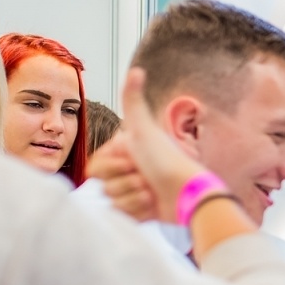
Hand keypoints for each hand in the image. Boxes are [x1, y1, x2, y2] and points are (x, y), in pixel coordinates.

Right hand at [100, 68, 209, 222]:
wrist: (188, 194)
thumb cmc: (167, 160)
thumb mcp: (144, 129)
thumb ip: (133, 100)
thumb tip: (136, 69)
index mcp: (126, 151)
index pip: (96, 167)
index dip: (112, 166)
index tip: (132, 160)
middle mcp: (130, 169)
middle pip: (104, 185)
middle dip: (124, 182)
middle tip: (145, 177)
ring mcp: (135, 191)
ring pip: (113, 200)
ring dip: (133, 197)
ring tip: (152, 191)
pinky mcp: (141, 211)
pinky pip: (124, 215)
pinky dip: (138, 212)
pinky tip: (153, 205)